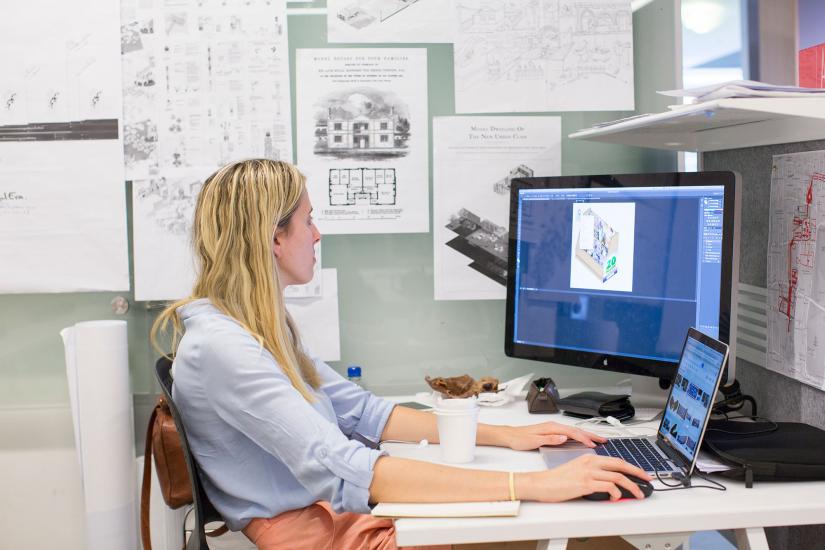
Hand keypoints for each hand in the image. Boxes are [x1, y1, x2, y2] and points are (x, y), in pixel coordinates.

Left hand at [503, 421, 606, 450]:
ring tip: (597, 440)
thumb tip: (563, 437)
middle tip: (603, 440)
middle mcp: (553, 426)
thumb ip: (549, 439)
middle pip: (576, 430)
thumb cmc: (519, 438)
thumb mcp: (534, 441)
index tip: (593, 444)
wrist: (509, 435)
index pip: (572, 432)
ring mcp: (553, 428)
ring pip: (574, 431)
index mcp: (551, 427)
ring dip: (586, 435)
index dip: (584, 438)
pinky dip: (578, 437)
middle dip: (590, 434)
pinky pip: (569, 433)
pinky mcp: (551, 432)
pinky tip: (582, 440)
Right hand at [519, 455, 651, 501]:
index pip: (615, 459)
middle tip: (647, 480)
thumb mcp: (576, 471)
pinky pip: (608, 486)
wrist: (541, 484)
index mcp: (588, 458)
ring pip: (618, 475)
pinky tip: (617, 497)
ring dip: (631, 486)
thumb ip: (592, 473)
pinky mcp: (585, 483)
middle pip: (620, 464)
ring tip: (637, 494)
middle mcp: (590, 462)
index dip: (631, 466)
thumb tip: (609, 483)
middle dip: (637, 473)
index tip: (640, 473)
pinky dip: (616, 492)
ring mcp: (588, 472)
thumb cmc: (556, 480)